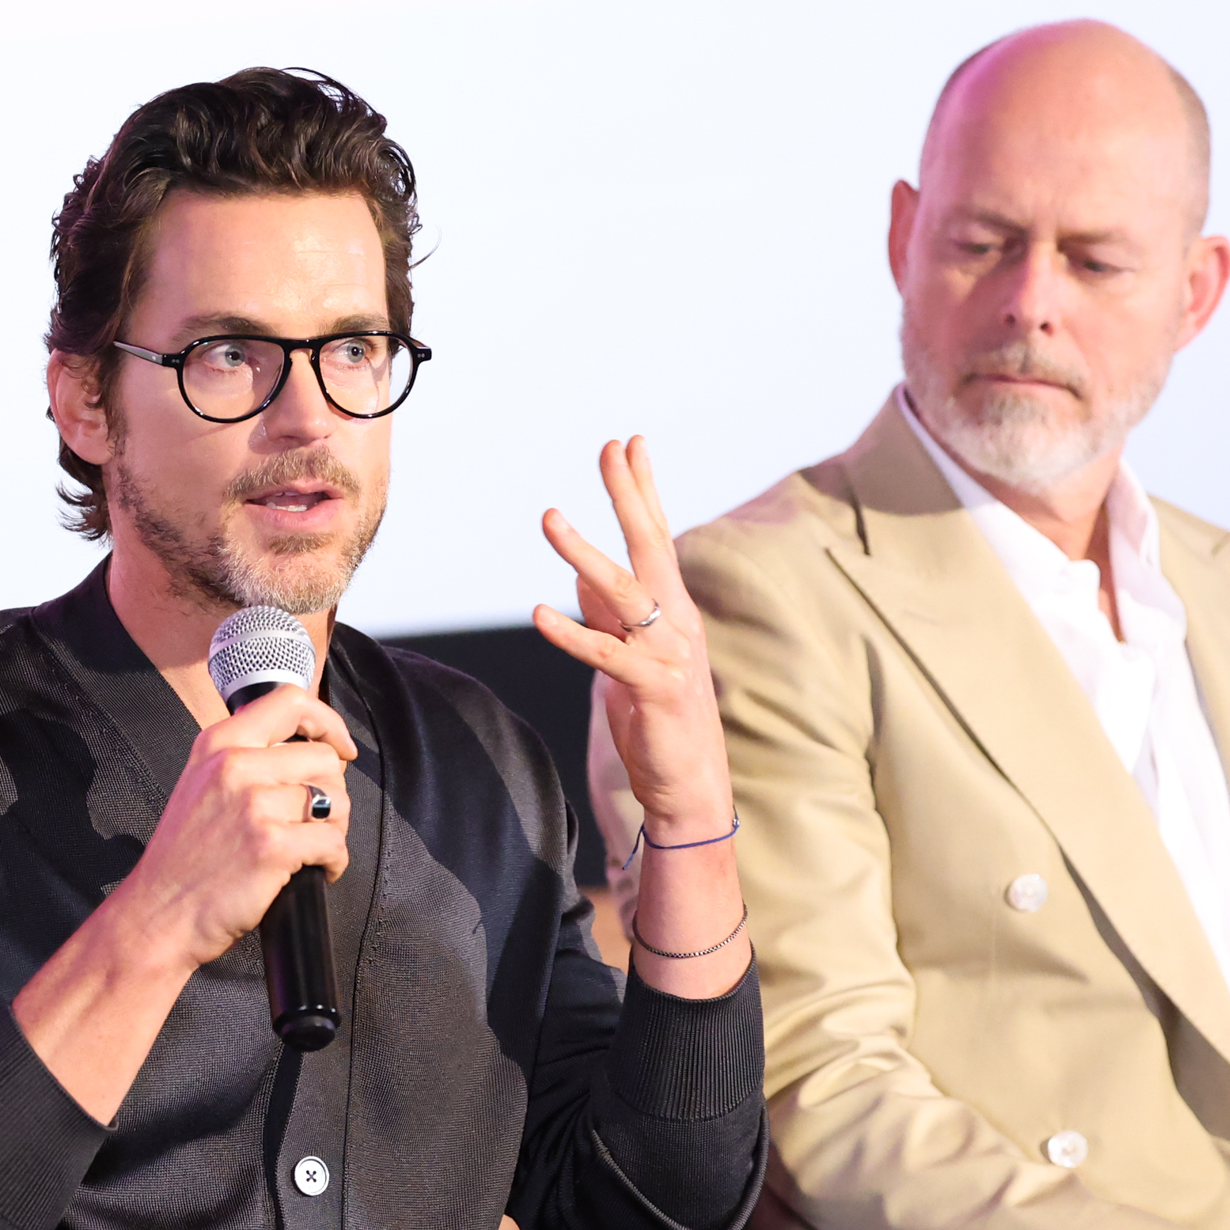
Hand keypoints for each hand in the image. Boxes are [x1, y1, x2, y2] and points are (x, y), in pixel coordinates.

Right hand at [114, 682, 357, 970]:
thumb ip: (245, 759)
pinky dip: (332, 862)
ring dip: (333, 829)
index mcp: (218, 744)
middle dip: (332, 794)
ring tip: (310, 848)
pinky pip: (332, 843)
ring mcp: (253, 804)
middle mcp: (234, 765)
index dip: (328, 723)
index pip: (290, 702)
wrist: (159, 913)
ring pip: (335, 801)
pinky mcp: (271, 845)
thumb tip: (309, 751)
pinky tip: (314, 871)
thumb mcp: (201, 785)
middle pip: (324, 759)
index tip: (340, 748)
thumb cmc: (183, 860)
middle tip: (314, 821)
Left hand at [533, 437, 733, 839]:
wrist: (690, 786)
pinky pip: (607, 654)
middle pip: (651, 546)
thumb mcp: (628, 658)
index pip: (657, 537)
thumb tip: (581, 579)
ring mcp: (669, 654)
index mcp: (672, 610)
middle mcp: (678, 621)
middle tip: (610, 447)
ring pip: (625, 592)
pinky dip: (572, 633)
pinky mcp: (654, 689)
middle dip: (629, 494)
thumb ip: (608, 618)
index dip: (642, 490)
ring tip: (550, 516)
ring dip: (585, 553)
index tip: (628, 443)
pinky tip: (539, 612)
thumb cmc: (660, 720)